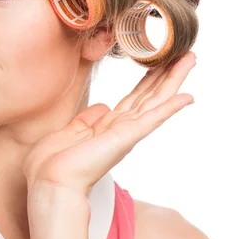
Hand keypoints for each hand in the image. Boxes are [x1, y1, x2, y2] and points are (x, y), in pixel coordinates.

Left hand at [22, 51, 196, 199]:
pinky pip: (152, 119)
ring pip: (156, 101)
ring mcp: (125, 134)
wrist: (49, 182)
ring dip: (174, 80)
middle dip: (167, 75)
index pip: (133, 100)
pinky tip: (186, 96)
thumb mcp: (68, 134)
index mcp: (106, 128)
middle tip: (185, 55)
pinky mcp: (126, 137)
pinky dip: (169, 107)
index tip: (158, 64)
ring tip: (189, 60)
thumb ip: (86, 121)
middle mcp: (120, 130)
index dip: (147, 81)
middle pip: (150, 97)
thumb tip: (102, 108)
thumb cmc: (52, 165)